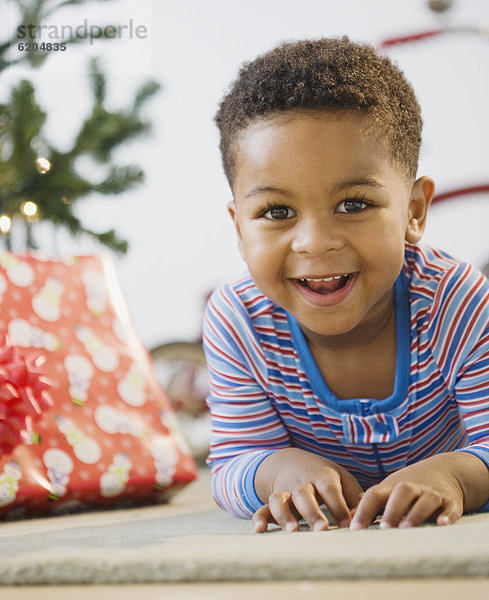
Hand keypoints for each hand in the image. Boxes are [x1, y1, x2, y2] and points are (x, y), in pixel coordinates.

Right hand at [252, 448, 362, 532]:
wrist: (290, 462)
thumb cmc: (325, 477)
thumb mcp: (342, 479)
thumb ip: (355, 498)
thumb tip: (368, 519)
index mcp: (322, 476)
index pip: (330, 489)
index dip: (338, 506)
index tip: (348, 525)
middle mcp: (301, 483)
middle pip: (304, 494)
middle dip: (312, 512)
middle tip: (322, 529)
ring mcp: (284, 491)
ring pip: (281, 500)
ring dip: (285, 515)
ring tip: (292, 531)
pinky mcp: (271, 501)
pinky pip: (262, 508)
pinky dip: (259, 518)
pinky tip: (260, 530)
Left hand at [350, 453, 467, 529]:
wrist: (443, 471)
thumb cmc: (406, 489)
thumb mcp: (388, 492)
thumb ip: (370, 505)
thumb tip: (346, 520)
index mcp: (392, 487)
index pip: (375, 495)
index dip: (364, 510)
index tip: (354, 528)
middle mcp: (412, 488)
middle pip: (402, 492)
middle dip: (392, 510)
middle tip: (384, 527)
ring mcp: (432, 494)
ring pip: (425, 499)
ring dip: (416, 513)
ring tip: (406, 528)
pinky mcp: (451, 503)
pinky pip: (449, 508)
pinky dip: (446, 515)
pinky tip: (441, 524)